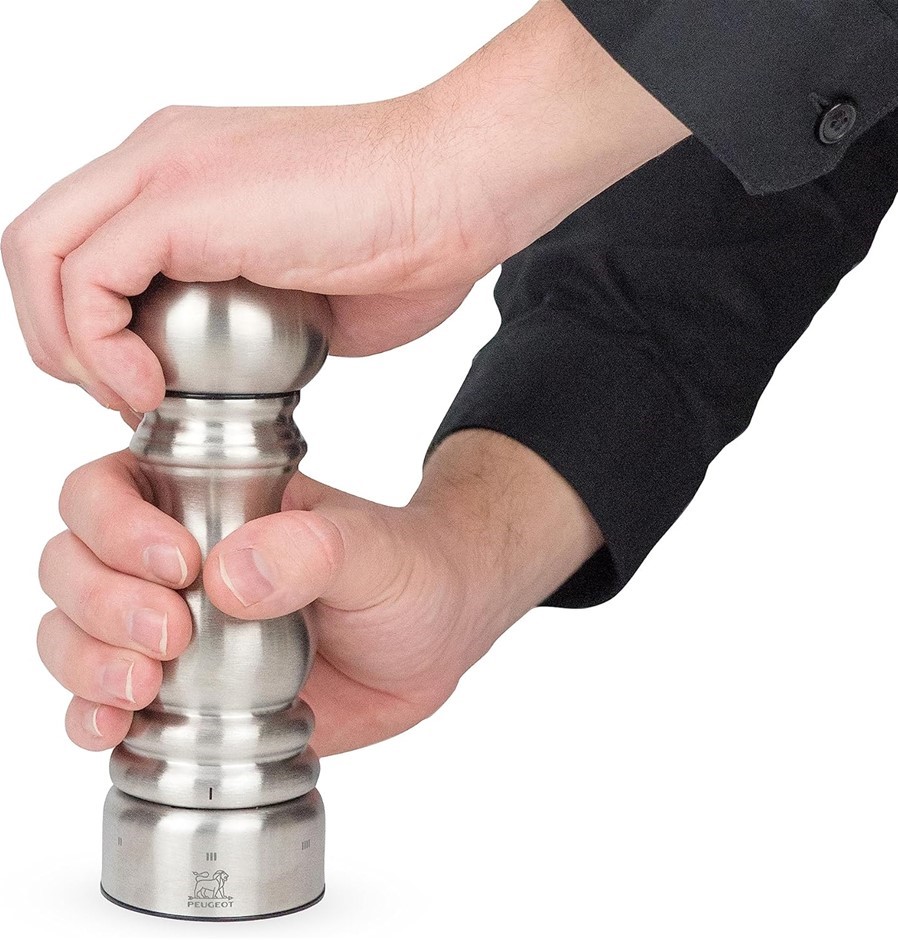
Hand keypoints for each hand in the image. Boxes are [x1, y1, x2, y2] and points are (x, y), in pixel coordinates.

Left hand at [2, 1, 686, 415]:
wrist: (459, 190)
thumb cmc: (404, 243)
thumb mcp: (299, 290)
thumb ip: (243, 315)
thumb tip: (215, 365)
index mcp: (183, 177)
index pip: (78, 247)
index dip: (85, 331)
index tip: (142, 389)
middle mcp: (158, 161)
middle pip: (38, 248)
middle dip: (61, 343)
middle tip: (125, 398)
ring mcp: (164, 171)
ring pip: (38, 256)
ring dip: (71, 351)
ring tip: (137, 398)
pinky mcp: (182, 199)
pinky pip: (86, 280)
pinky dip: (99, 349)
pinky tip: (152, 388)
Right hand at [36, 429, 600, 754]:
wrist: (435, 639)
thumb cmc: (407, 570)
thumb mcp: (374, 550)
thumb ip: (314, 549)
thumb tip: (230, 577)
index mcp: (209, 499)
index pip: (109, 488)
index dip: (115, 525)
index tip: (178, 566)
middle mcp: (172, 559)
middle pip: (72, 562)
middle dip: (101, 602)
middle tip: (170, 636)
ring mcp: (171, 628)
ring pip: (71, 631)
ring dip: (85, 661)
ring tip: (142, 689)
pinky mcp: (182, 692)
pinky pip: (103, 701)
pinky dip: (90, 716)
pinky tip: (113, 727)